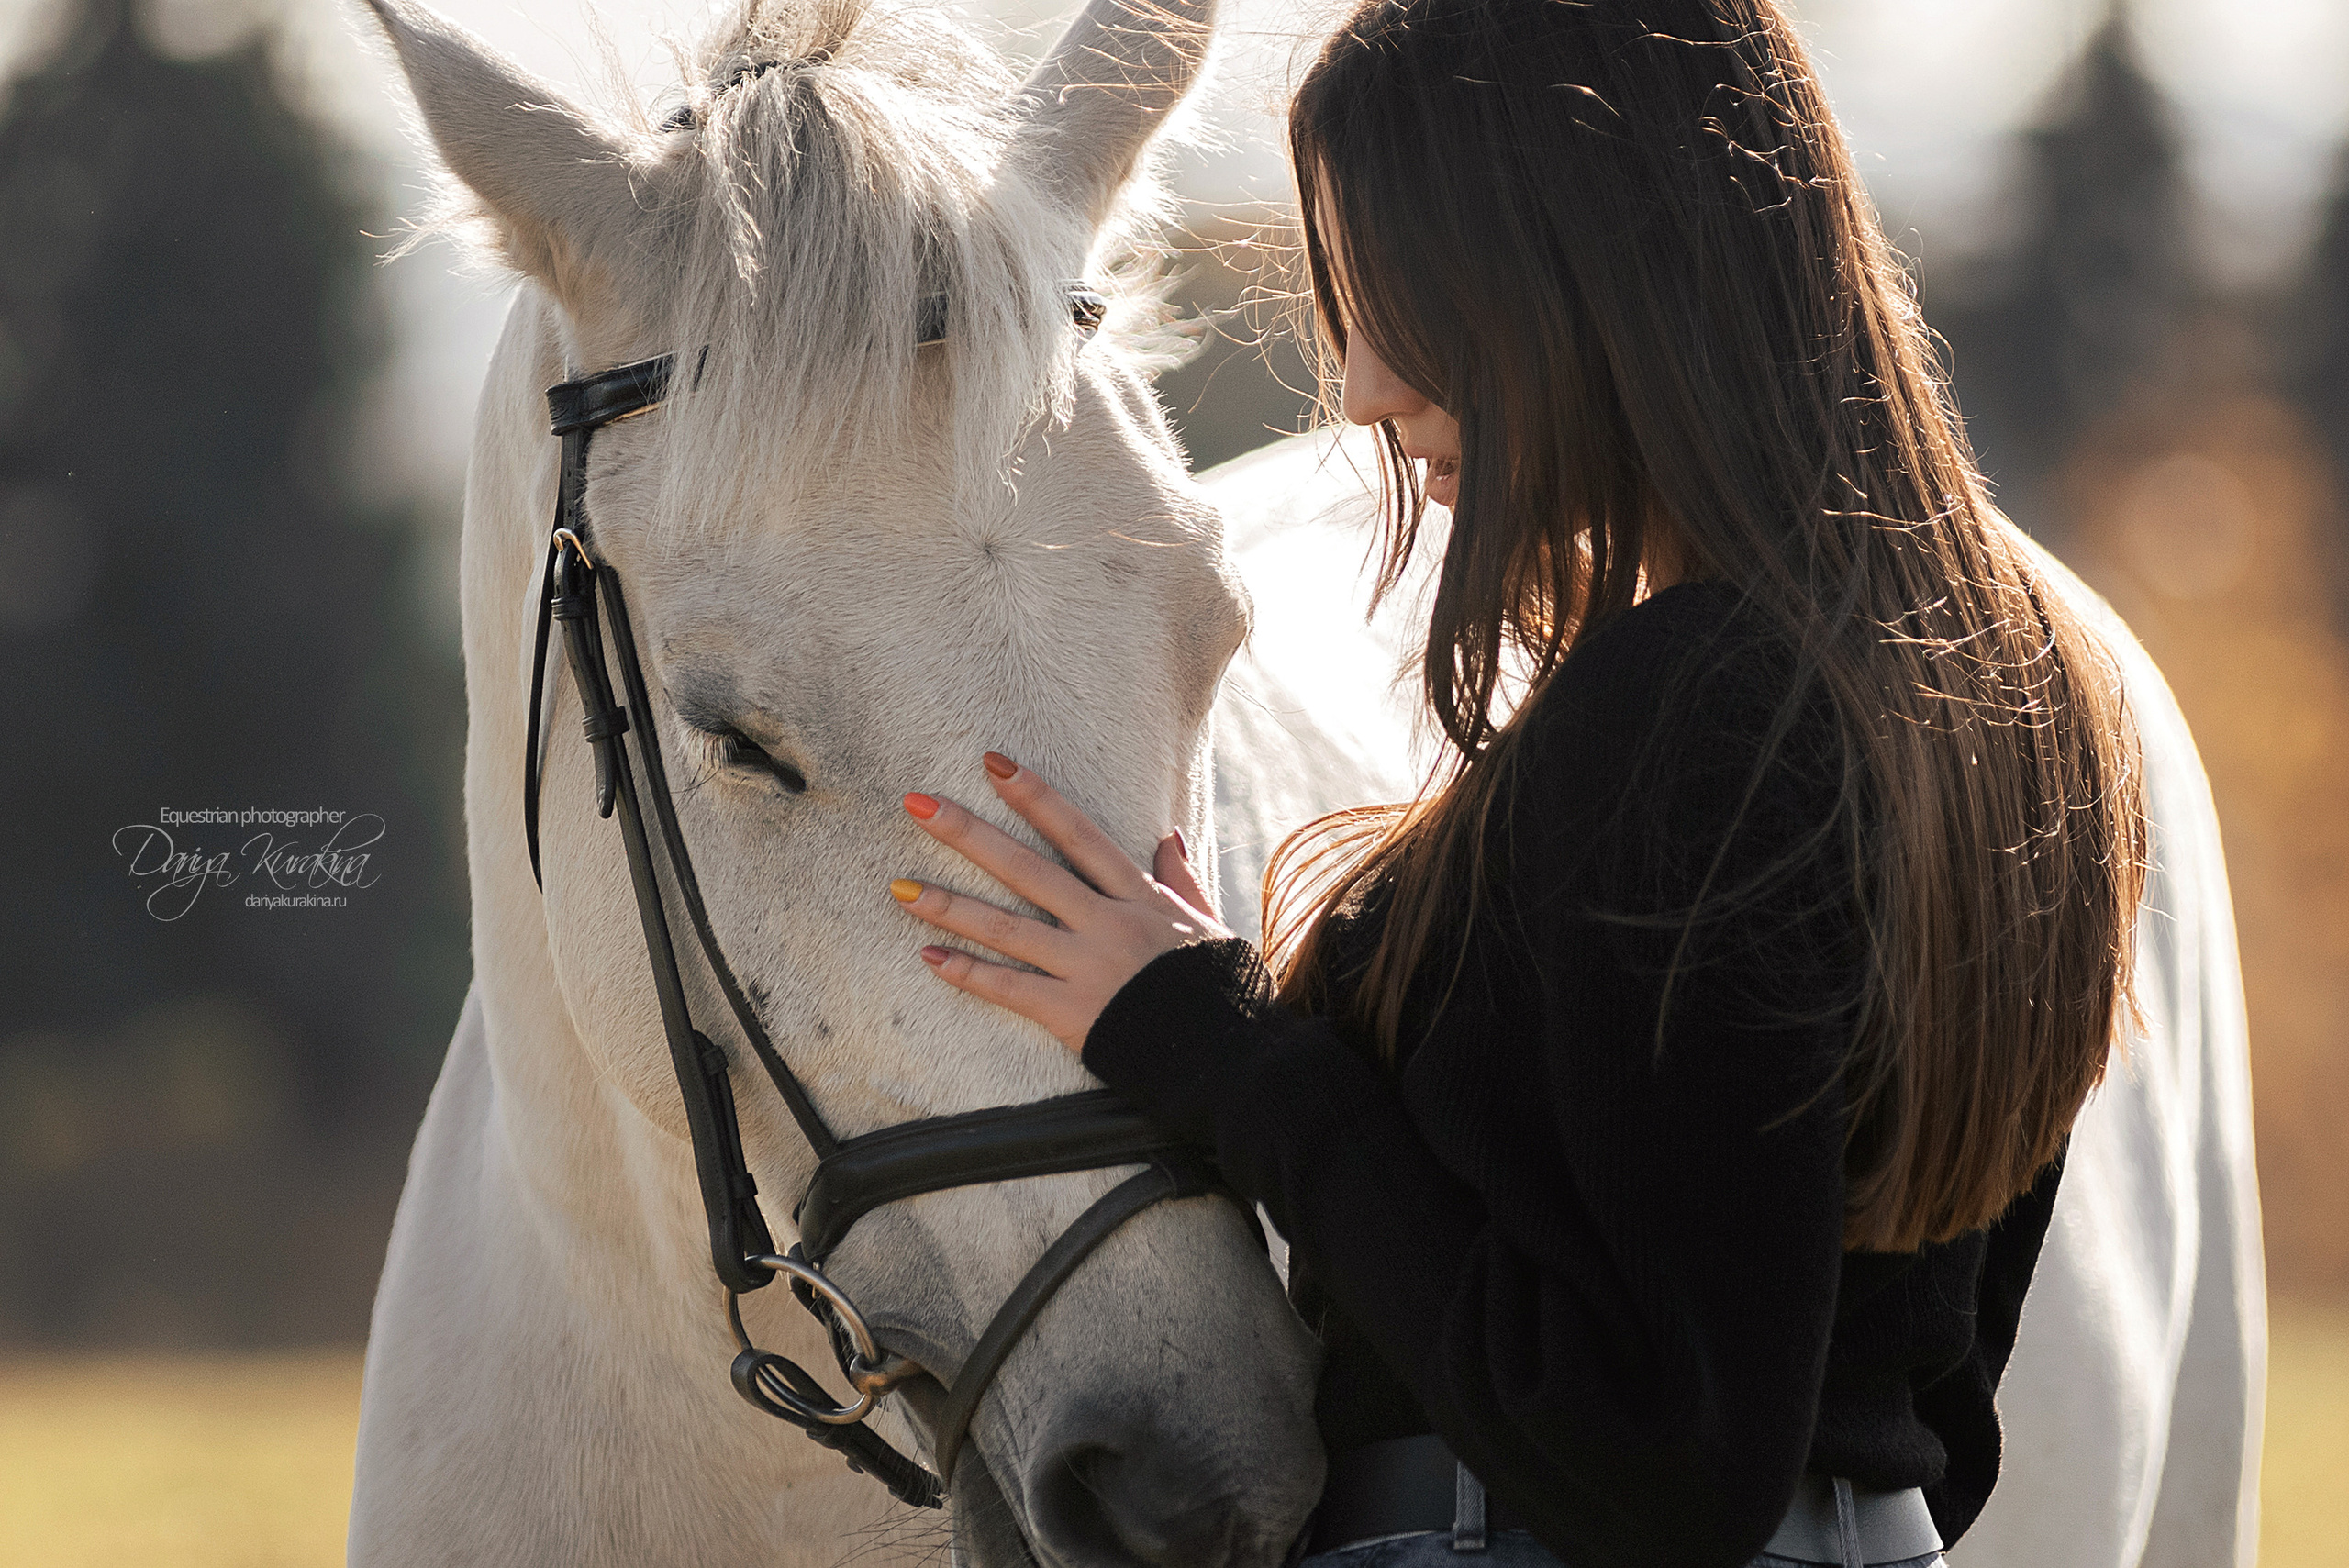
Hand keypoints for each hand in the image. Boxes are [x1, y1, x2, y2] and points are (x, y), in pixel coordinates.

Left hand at [890, 753, 1230, 1051]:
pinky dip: (968, 973)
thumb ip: (1182, 879)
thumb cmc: (1222, 988)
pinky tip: (929, 957)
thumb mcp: (1209, 924)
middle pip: (1028, 869)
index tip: (994, 764)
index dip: (1036, 797)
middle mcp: (1106, 924)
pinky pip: (1009, 989)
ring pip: (1006, 928)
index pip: (1079, 835)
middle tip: (918, 804)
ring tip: (899, 887)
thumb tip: (1169, 836)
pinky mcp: (1072, 1013)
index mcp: (1139, 897)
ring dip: (949, 905)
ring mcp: (1086, 968)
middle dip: (969, 834)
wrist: (1231, 1054)